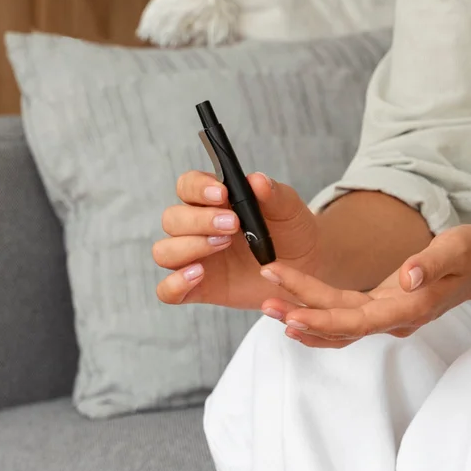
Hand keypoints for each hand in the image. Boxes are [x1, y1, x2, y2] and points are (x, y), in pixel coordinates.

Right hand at [154, 169, 324, 309]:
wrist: (306, 265)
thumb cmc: (291, 230)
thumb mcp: (290, 209)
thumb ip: (274, 194)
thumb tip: (257, 180)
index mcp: (212, 201)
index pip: (187, 186)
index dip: (198, 188)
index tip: (222, 194)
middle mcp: (197, 228)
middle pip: (172, 219)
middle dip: (198, 220)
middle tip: (232, 225)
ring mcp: (195, 259)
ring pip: (164, 251)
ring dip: (187, 247)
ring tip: (221, 246)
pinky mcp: (199, 288)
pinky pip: (168, 290)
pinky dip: (174, 284)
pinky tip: (197, 276)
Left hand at [259, 225, 470, 348]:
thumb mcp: (458, 249)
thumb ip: (432, 263)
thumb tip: (405, 277)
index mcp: (411, 307)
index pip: (359, 321)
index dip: (323, 321)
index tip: (292, 315)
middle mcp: (395, 319)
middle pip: (341, 325)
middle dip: (301, 315)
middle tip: (265, 301)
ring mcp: (388, 316)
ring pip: (339, 324)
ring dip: (304, 317)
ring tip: (268, 304)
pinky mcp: (382, 307)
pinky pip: (345, 317)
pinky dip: (318, 316)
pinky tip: (294, 311)